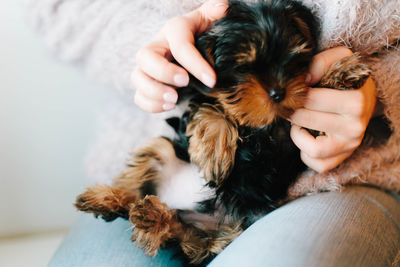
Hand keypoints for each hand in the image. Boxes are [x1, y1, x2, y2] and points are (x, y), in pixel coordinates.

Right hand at [131, 0, 227, 112]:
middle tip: (184, 84)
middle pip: (146, 57)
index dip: (195, 63)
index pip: (179, 44)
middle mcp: (156, 47)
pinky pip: (139, 96)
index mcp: (173, 30)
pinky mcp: (146, 85)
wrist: (191, 54)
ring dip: (153, 92)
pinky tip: (169, 106)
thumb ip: (213, 12)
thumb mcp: (208, 22)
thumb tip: (222, 6)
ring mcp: (147, 67)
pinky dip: (151, 104)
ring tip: (174, 100)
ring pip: (137, 78)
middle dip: (163, 72)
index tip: (212, 80)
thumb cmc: (202, 37)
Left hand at [289, 47, 375, 172]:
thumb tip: (302, 79)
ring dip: (298, 135)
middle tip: (290, 105)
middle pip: (307, 120)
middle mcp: (355, 127)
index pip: (312, 99)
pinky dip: (305, 154)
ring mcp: (349, 145)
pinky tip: (307, 138)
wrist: (365, 98)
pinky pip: (317, 164)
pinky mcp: (342, 157)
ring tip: (300, 123)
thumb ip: (320, 62)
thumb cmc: (347, 79)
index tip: (292, 90)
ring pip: (313, 149)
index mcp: (355, 101)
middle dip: (292, 111)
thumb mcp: (340, 60)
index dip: (295, 94)